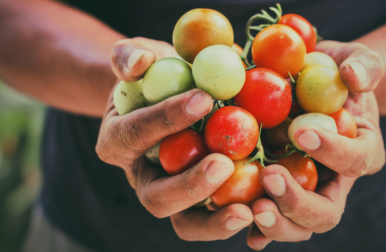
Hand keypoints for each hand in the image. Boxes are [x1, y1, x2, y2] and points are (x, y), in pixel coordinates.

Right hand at [96, 37, 252, 240]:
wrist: (170, 98)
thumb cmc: (155, 77)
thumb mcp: (138, 56)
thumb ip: (130, 56)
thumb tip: (140, 62)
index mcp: (118, 143)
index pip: (136, 134)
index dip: (166, 119)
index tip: (203, 99)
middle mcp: (144, 178)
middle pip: (157, 198)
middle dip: (189, 185)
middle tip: (222, 164)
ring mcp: (174, 194)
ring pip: (186, 223)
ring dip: (216, 220)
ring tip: (247, 209)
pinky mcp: (202, 201)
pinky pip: (216, 218)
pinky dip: (238, 218)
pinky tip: (265, 208)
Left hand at [246, 41, 385, 249]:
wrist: (311, 86)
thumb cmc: (334, 72)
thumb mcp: (355, 58)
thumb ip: (364, 64)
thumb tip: (353, 77)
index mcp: (361, 151)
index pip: (356, 160)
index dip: (333, 151)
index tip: (303, 132)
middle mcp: (334, 181)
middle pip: (326, 211)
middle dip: (298, 201)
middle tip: (270, 177)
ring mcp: (305, 191)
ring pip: (298, 226)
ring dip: (276, 223)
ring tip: (252, 208)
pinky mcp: (278, 191)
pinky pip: (270, 218)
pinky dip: (256, 228)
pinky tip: (240, 223)